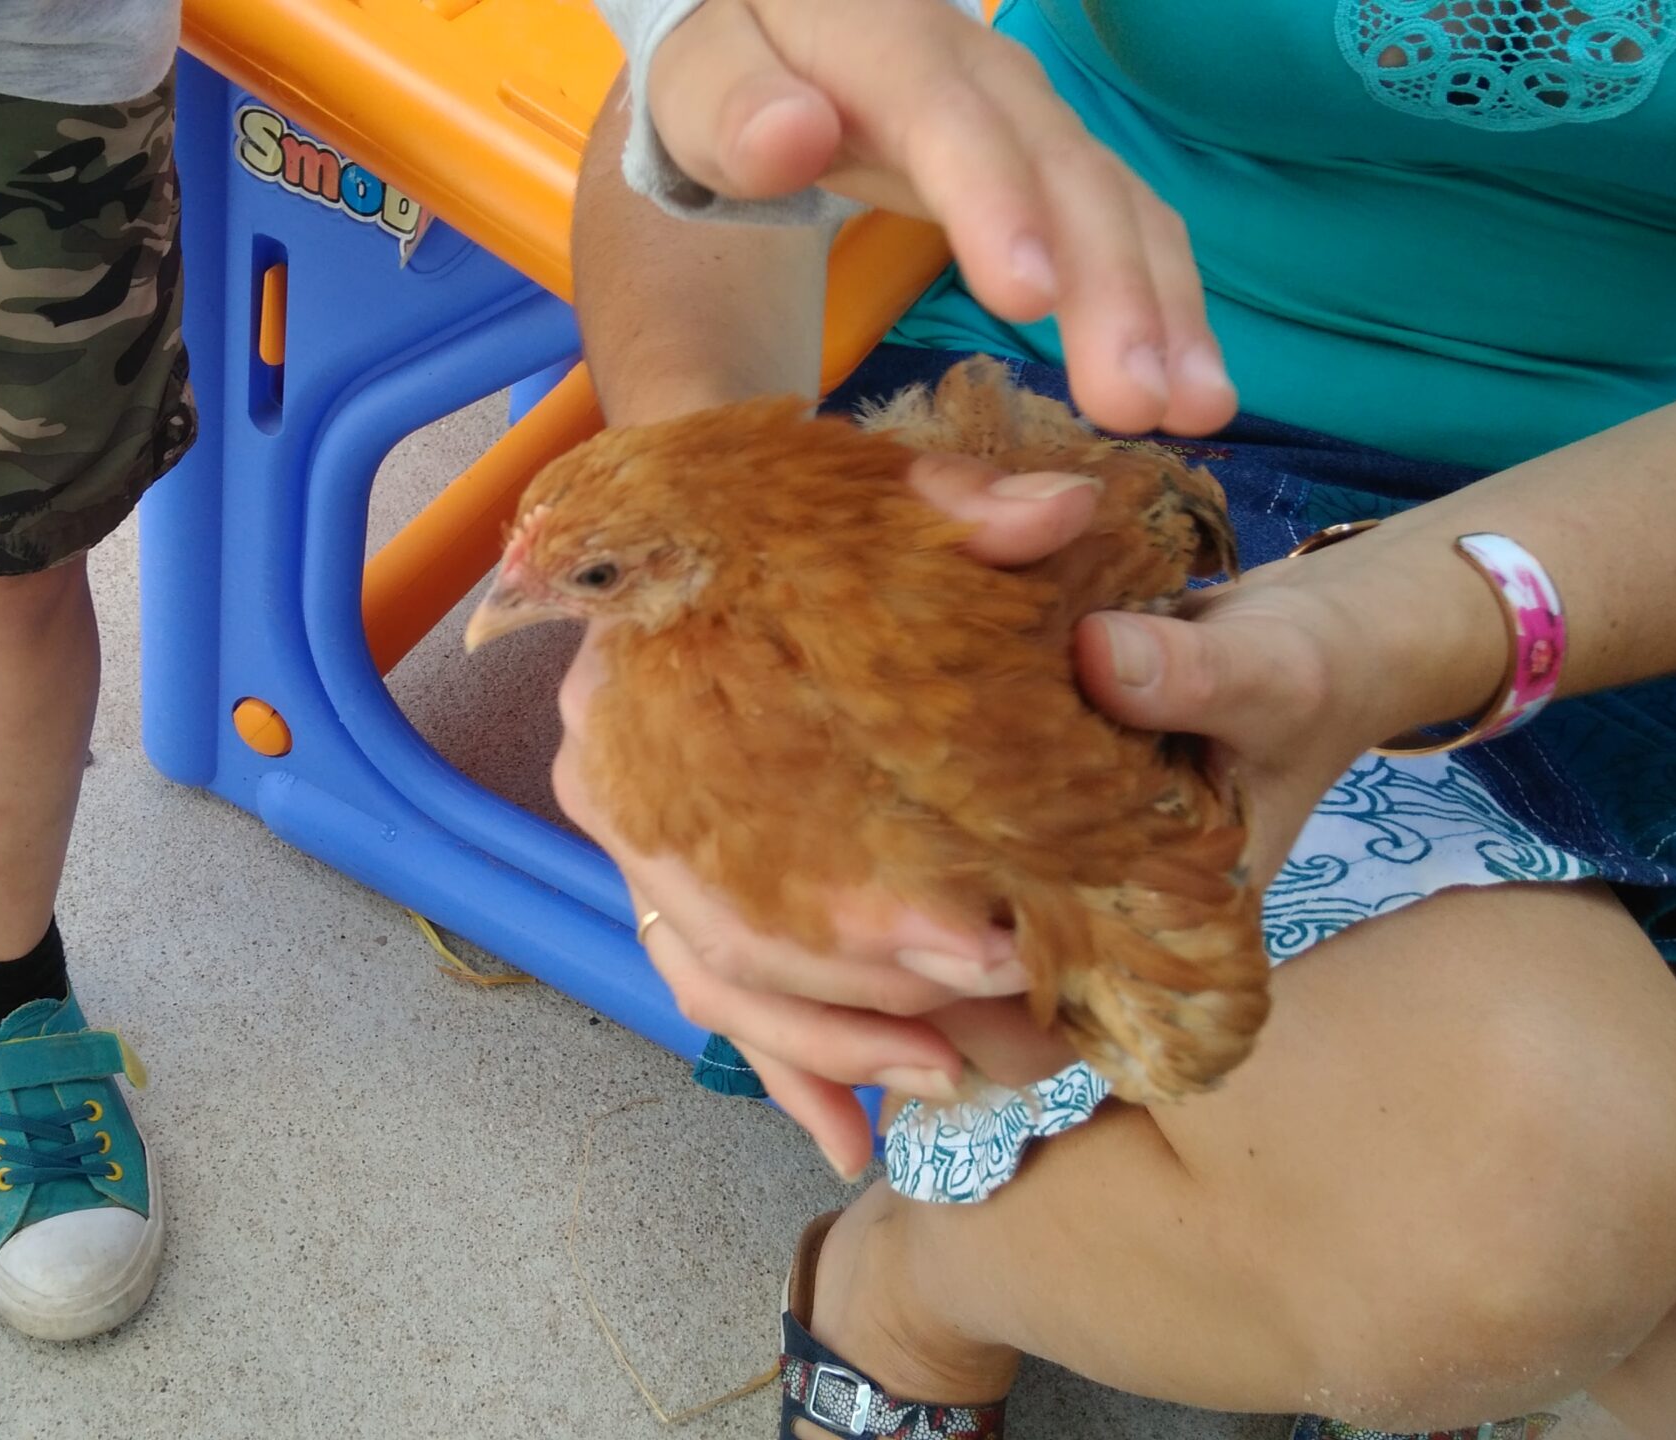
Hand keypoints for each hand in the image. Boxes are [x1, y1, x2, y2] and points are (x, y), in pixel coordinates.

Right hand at [552, 459, 1368, 1178]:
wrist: (734, 523)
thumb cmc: (813, 516)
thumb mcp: (894, 496)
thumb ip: (965, 502)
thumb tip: (1056, 517)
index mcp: (642, 675)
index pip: (731, 817)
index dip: (848, 898)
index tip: (977, 935)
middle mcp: (620, 775)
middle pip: (725, 926)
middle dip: (862, 995)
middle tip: (998, 1013)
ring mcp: (644, 846)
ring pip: (720, 981)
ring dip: (832, 1047)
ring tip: (952, 1076)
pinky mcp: (685, 892)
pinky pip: (720, 1003)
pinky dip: (789, 1072)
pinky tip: (854, 1137)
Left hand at [642, 0, 1232, 437]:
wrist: (782, 26)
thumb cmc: (730, 75)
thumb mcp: (699, 83)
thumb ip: (734, 110)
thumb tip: (792, 137)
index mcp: (883, 37)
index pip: (944, 116)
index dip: (994, 201)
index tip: (1028, 299)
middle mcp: (982, 69)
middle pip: (1058, 170)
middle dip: (1107, 288)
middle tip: (1132, 401)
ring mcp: (1034, 114)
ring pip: (1116, 202)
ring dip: (1161, 309)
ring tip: (1191, 411)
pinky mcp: (1060, 161)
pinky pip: (1132, 225)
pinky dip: (1170, 305)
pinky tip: (1195, 387)